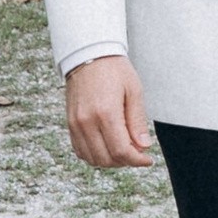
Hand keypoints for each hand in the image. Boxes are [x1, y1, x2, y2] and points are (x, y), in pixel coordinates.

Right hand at [65, 52, 156, 168]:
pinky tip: (108, 145)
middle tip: (137, 152)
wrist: (88, 56)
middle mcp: (86, 122)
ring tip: (124, 148)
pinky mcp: (70, 124)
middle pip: (106, 159)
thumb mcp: (134, 91)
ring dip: (110, 160)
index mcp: (105, 113)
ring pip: (92, 158)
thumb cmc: (113, 70)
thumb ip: (137, 122)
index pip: (121, 151)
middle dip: (125, 161)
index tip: (147, 159)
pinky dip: (95, 154)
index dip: (136, 160)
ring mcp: (75, 124)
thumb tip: (143, 146)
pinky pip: (81, 151)